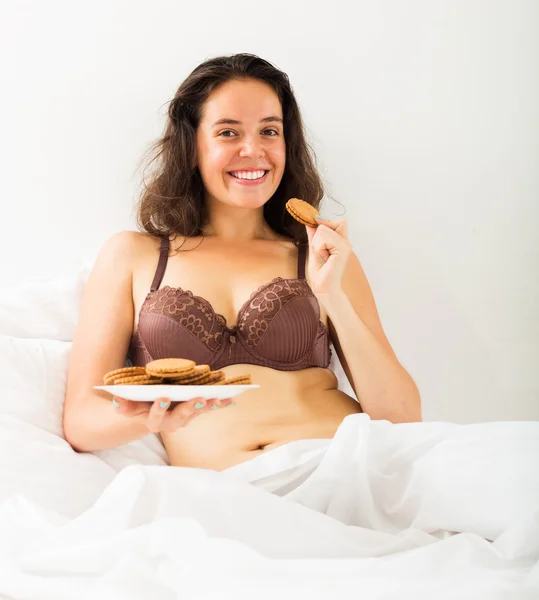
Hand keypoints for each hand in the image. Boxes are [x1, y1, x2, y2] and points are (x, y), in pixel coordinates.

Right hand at [111, 396, 234, 432]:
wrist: (148, 415)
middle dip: (190, 408)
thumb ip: (124, 405)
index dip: (159, 408)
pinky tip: (231, 398)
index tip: (162, 398)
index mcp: (154, 421)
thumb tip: (116, 401)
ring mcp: (185, 418)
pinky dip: (220, 403)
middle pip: (181, 417)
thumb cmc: (138, 406)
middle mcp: (171, 423)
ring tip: (217, 398)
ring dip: (208, 406)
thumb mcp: (129, 406)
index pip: (155, 417)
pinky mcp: (195, 412)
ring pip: (197, 412)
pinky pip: (208, 408)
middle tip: (200, 399)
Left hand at [305, 216, 351, 296]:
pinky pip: (324, 237)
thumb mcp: (314, 248)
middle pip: (328, 223)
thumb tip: (310, 221)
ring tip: (322, 256)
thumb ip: (314, 235)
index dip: (325, 224)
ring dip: (317, 243)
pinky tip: (324, 258)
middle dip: (318, 236)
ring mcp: (346, 245)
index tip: (318, 240)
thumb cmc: (320, 272)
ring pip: (323, 229)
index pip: (338, 221)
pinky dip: (319, 247)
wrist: (323, 287)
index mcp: (341, 241)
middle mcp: (346, 241)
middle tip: (321, 253)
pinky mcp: (343, 249)